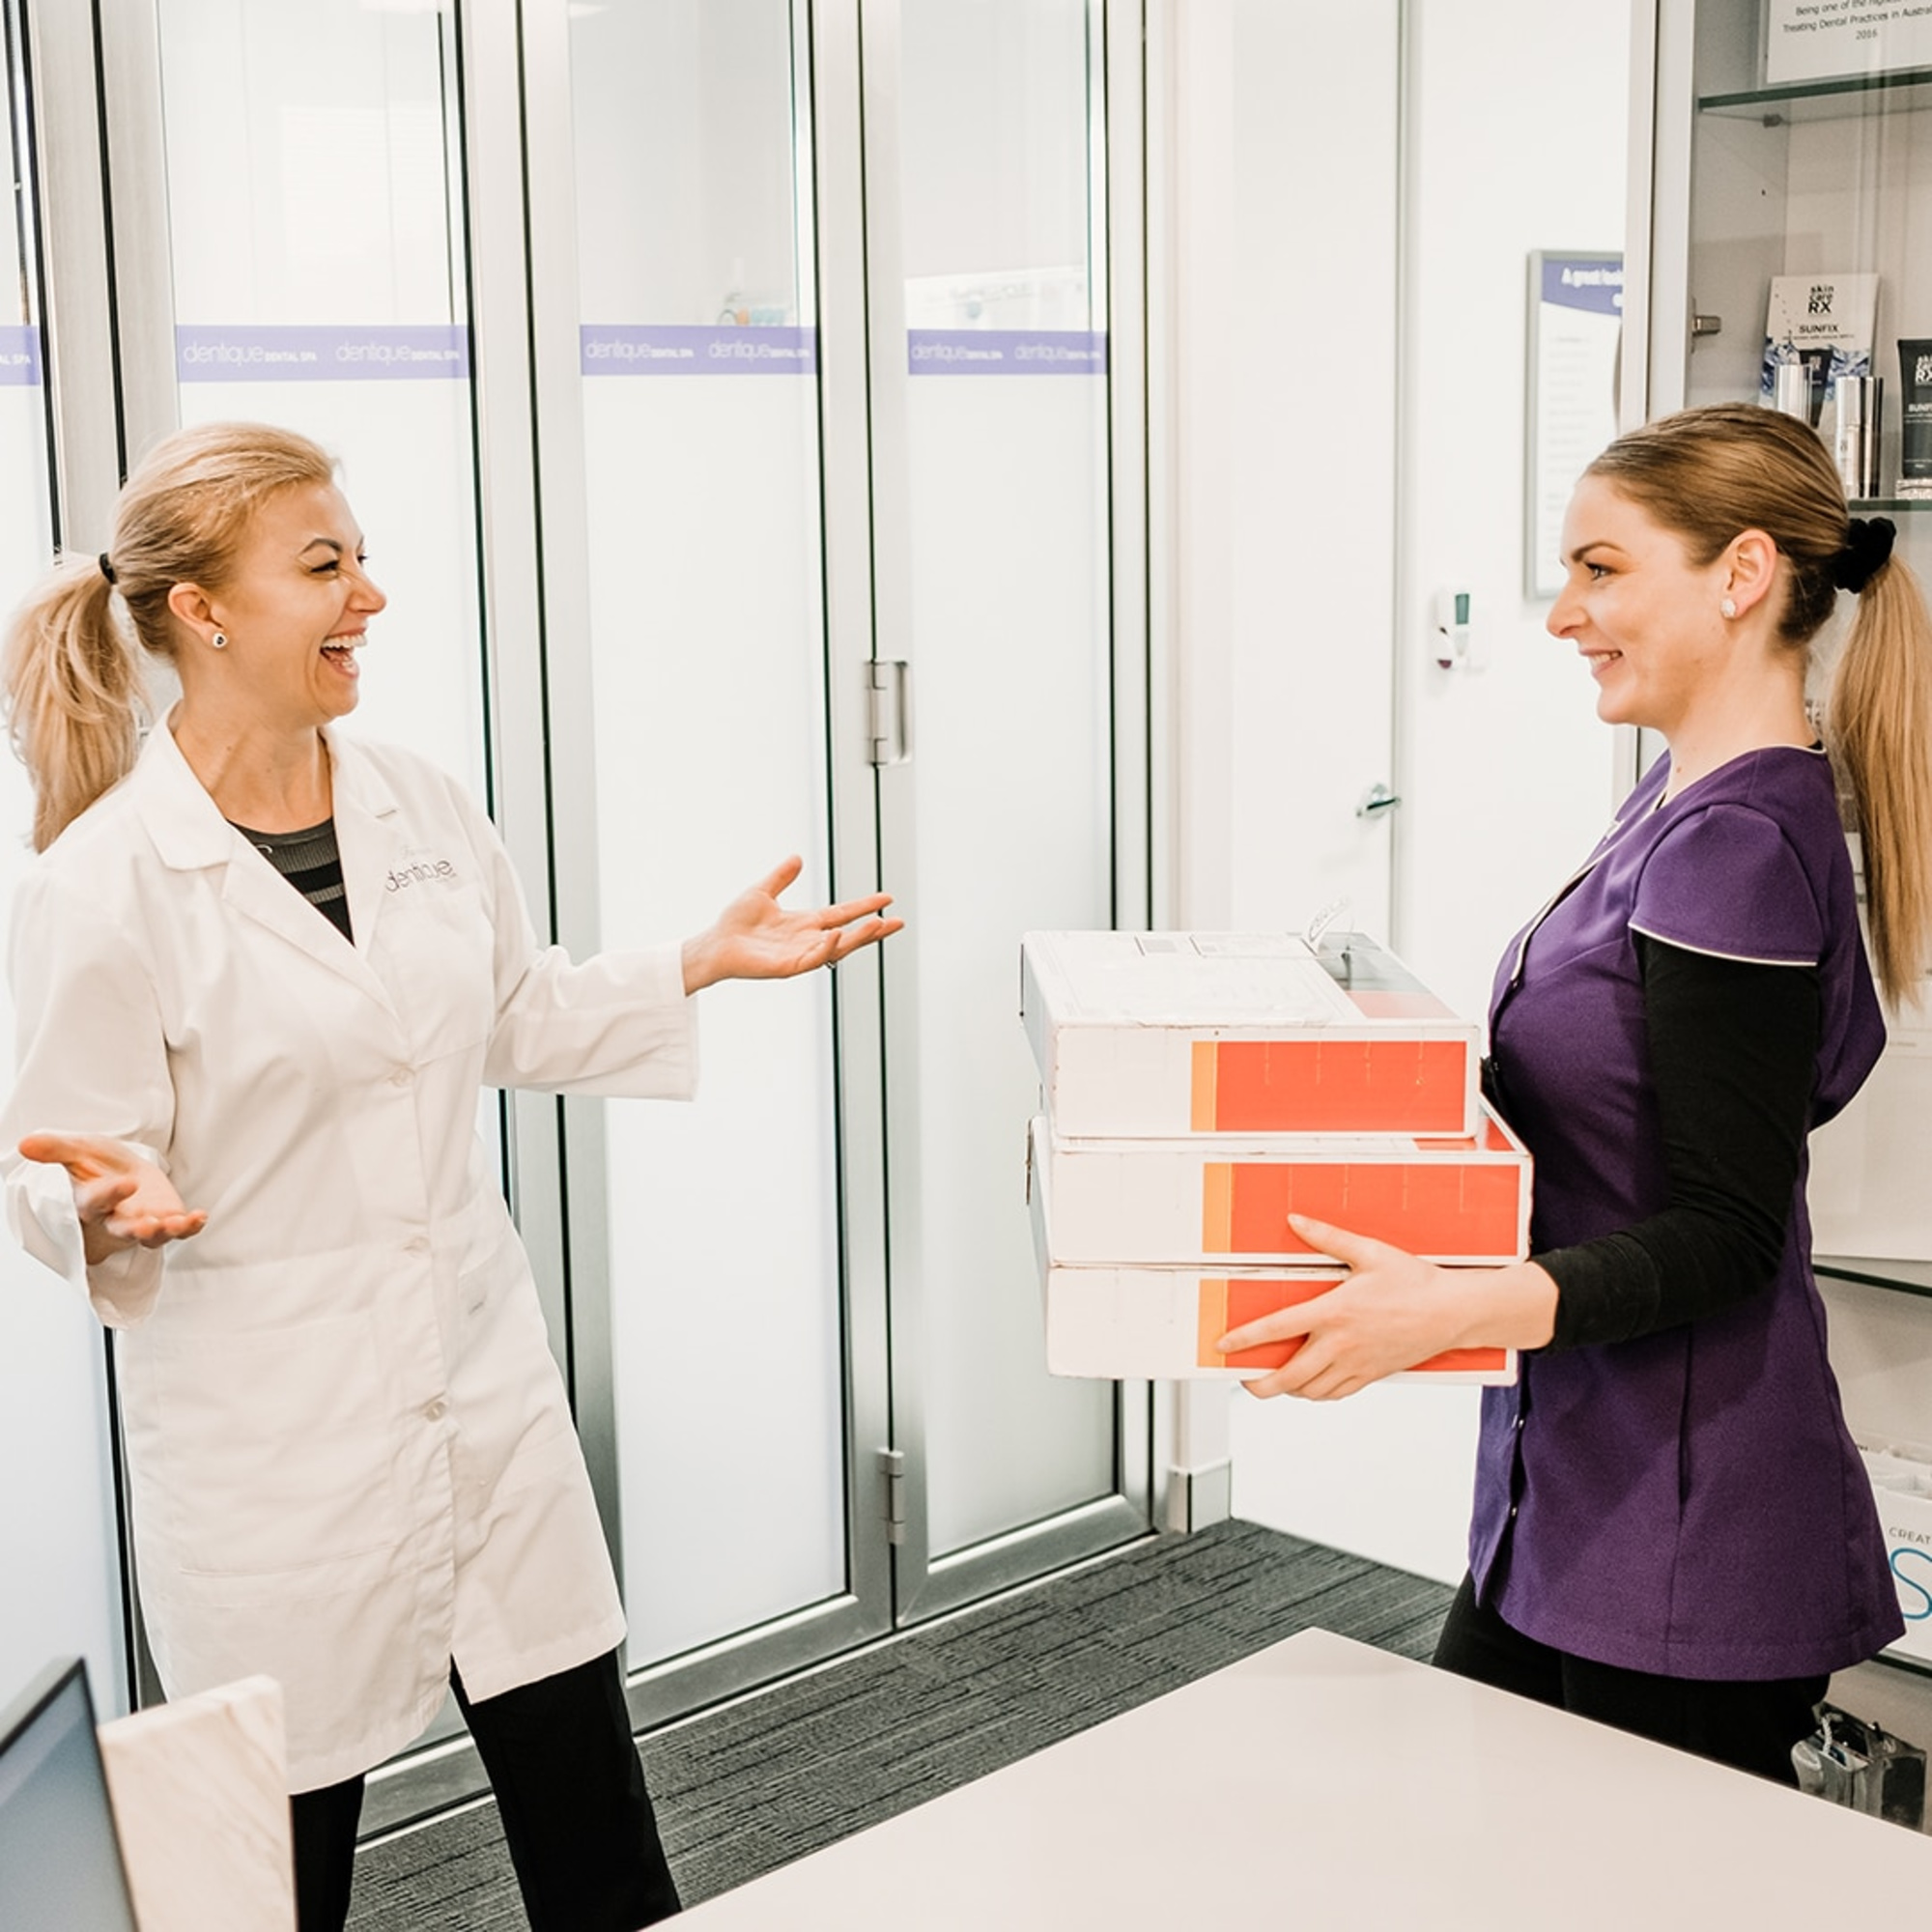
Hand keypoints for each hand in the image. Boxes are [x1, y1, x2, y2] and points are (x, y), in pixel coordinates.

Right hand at [17, 1132, 208, 1267]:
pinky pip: (178, 1230)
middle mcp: (115, 1218)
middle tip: (147, 1225)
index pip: (96, 1202)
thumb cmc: (94, 1163)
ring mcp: (142, 1222)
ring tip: (179, 1223)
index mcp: (90, 1201)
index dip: (110, 1195)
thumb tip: (25, 1144)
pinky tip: (201, 1217)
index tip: (126, 1183)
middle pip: (123, 1229)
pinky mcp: (165, 1220)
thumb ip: (56, 1149)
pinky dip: (190, 1227)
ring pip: (152, 1237)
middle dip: (135, 1229)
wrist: (119, 1169)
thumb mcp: (77, 1150)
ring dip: (165, 1232)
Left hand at [681, 856, 903, 993]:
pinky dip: (826, 947)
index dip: (864, 906)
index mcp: (805, 923)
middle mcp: (808, 940)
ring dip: (859, 937)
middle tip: (899, 922)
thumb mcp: (762, 891)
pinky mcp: (789, 967)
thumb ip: (781, 877)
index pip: (842, 914)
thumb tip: (797, 858)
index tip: (887, 898)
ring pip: (838, 948)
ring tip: (879, 925)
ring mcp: (801, 954)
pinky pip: (813, 958)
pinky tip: (837, 934)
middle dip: (874, 930)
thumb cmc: (735, 922)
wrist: (715, 943)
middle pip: (849, 934)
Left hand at [1217, 1213, 1527, 1401]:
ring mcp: (1358, 1364)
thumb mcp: (1370, 1251)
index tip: (1223, 1345)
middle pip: (1290, 1376)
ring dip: (1288, 1389)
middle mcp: (1342, 1344)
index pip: (1278, 1328)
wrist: (1454, 1312)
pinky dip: (1317, 1393)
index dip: (1246, 1339)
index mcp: (1335, 1312)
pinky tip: (1310, 1384)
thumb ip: (1328, 1237)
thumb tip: (1296, 1221)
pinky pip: (1337, 1394)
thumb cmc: (1415, 1281)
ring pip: (1311, 1391)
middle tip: (1244, 1378)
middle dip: (1260, 1383)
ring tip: (1274, 1379)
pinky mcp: (1373, 1375)